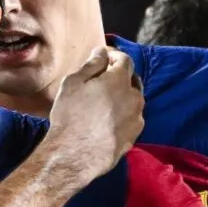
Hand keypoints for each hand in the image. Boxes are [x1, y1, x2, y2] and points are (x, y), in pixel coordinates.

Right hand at [47, 48, 144, 181]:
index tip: (103, 58)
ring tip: (102, 104)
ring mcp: (137, 118)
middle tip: (101, 81)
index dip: (113, 56)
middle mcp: (134, 97)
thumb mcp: (73, 83)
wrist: (74, 154)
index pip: (125, 59)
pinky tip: (106, 121)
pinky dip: (123, 115)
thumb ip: (92, 64)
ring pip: (133, 100)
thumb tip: (102, 52)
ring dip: (122, 97)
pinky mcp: (134, 136)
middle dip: (120, 76)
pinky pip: (131, 119)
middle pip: (132, 80)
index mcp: (120, 80)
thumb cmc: (70, 116)